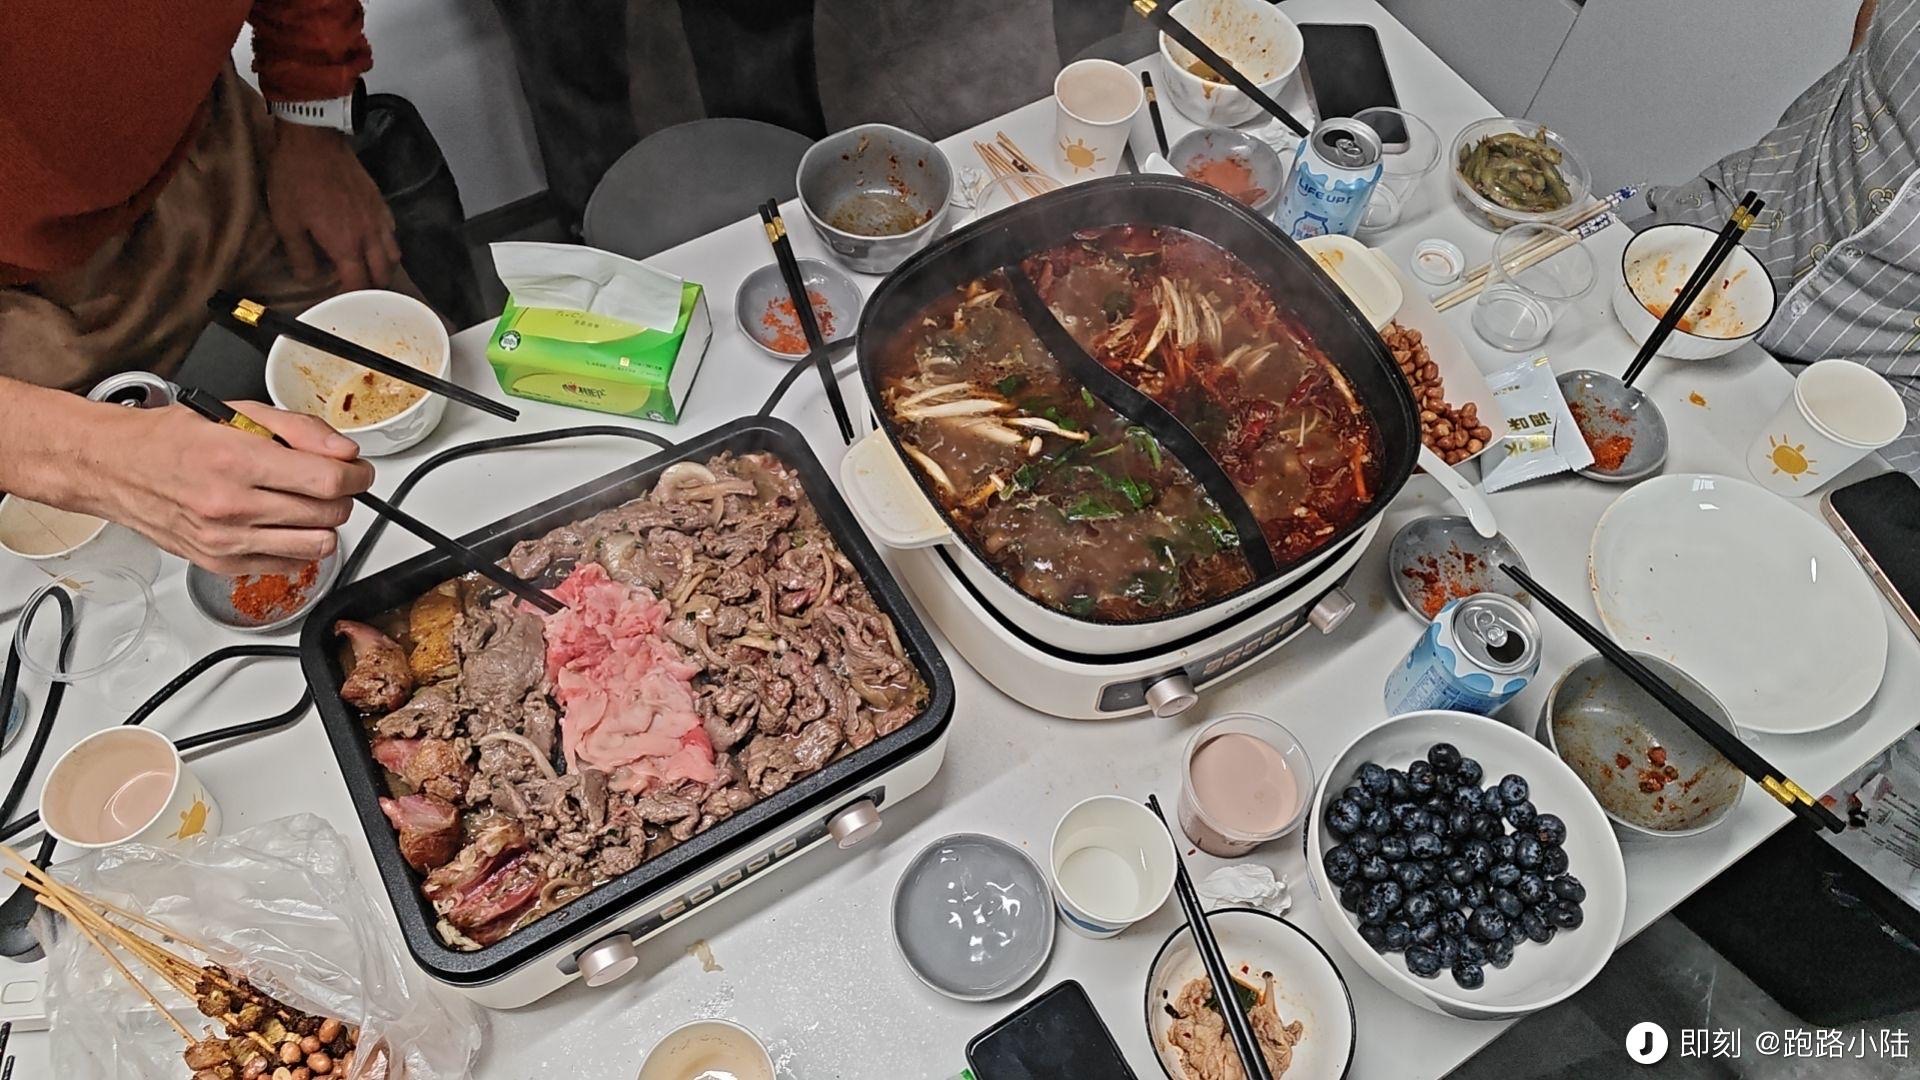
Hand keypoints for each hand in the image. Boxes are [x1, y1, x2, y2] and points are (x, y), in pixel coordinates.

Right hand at [79, 401, 375, 575]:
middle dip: (344, 496)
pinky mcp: (220, 563)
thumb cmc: (171, 439)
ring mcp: (225, 540)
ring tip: (312, 504)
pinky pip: (289, 564)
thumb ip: (299, 430)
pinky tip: (287, 524)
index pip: (327, 480)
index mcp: (237, 460)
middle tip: (335, 483)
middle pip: (328, 513)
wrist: (115, 468)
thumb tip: (345, 451)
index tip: (359, 471)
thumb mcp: (237, 412)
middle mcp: (231, 505)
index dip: (358, 476)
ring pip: (316, 544)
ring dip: (327, 523)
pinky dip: (300, 546)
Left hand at [264, 121, 401, 291]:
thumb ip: (300, 255)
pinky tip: (374, 242)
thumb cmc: (294, 180)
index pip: (358, 285)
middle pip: (383, 275)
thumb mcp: (286, 221)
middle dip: (373, 289)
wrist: (313, 139)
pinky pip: (392, 233)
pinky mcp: (381, 203)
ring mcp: (379, 219)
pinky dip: (387, 245)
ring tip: (369, 271)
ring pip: (394, 256)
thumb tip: (309, 278)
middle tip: (358, 292)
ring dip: (384, 269)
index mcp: (346, 246)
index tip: (342, 304)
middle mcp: (369, 237)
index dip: (351, 299)